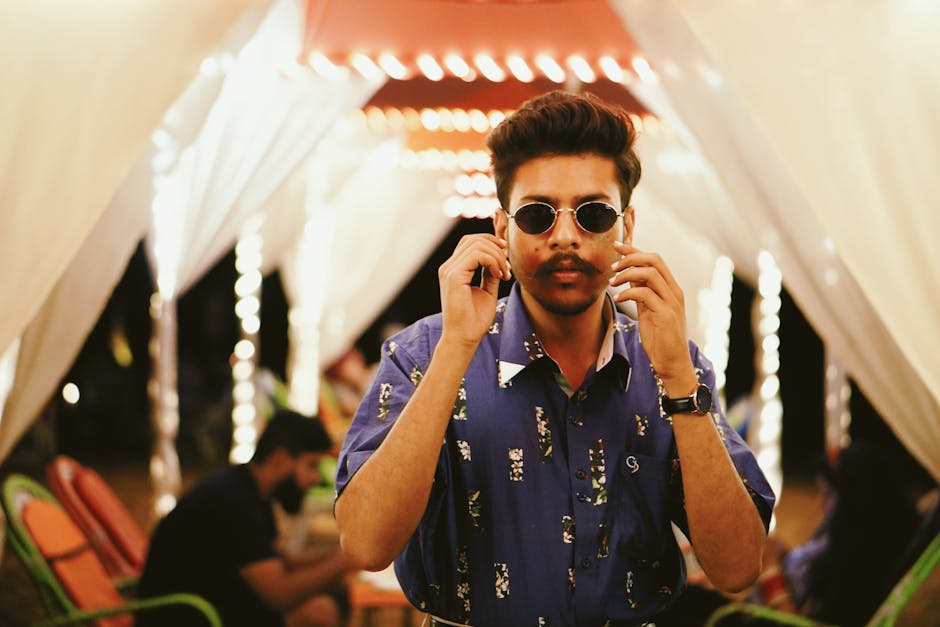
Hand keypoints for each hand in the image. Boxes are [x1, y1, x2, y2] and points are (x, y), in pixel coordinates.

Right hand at [438, 234, 510, 348]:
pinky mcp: (454, 276)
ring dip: (497, 256)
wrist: (464, 338)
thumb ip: (490, 273)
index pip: (470, 242)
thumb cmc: (474, 319)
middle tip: (507, 266)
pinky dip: (493, 261)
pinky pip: (477, 255)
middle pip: (473, 239)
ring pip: (477, 244)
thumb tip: (499, 258)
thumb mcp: (487, 291)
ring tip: (504, 274)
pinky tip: (498, 275)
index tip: (505, 258)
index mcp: (454, 269)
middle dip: (495, 247)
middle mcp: (448, 267)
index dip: (490, 243)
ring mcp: (449, 270)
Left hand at [609, 241, 695, 391]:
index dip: (635, 250)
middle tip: (613, 267)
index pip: (655, 259)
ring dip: (627, 274)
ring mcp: (672, 302)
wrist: (672, 363)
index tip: (617, 245)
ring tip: (612, 283)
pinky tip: (618, 299)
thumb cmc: (660, 339)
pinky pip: (645, 294)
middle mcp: (674, 292)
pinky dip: (628, 293)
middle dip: (630, 258)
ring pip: (650, 273)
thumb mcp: (648, 311)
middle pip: (654, 260)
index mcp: (671, 288)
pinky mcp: (666, 315)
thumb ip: (642, 293)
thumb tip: (627, 277)